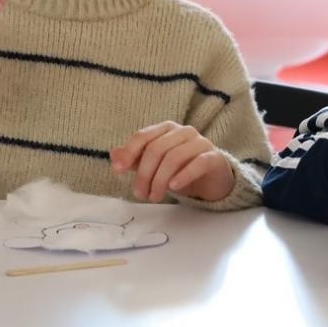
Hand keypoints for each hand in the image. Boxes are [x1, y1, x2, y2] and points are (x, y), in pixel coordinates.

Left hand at [111, 122, 235, 202]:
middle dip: (144, 174)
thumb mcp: (155, 166)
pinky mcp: (213, 157)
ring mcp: (200, 142)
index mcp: (166, 129)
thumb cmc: (181, 169)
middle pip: (157, 149)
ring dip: (160, 180)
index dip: (128, 153)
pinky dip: (183, 176)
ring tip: (154, 197)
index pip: (143, 136)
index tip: (118, 171)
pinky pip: (197, 164)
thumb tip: (114, 156)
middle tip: (140, 194)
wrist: (213, 179)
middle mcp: (183, 131)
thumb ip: (135, 159)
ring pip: (174, 158)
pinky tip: (174, 188)